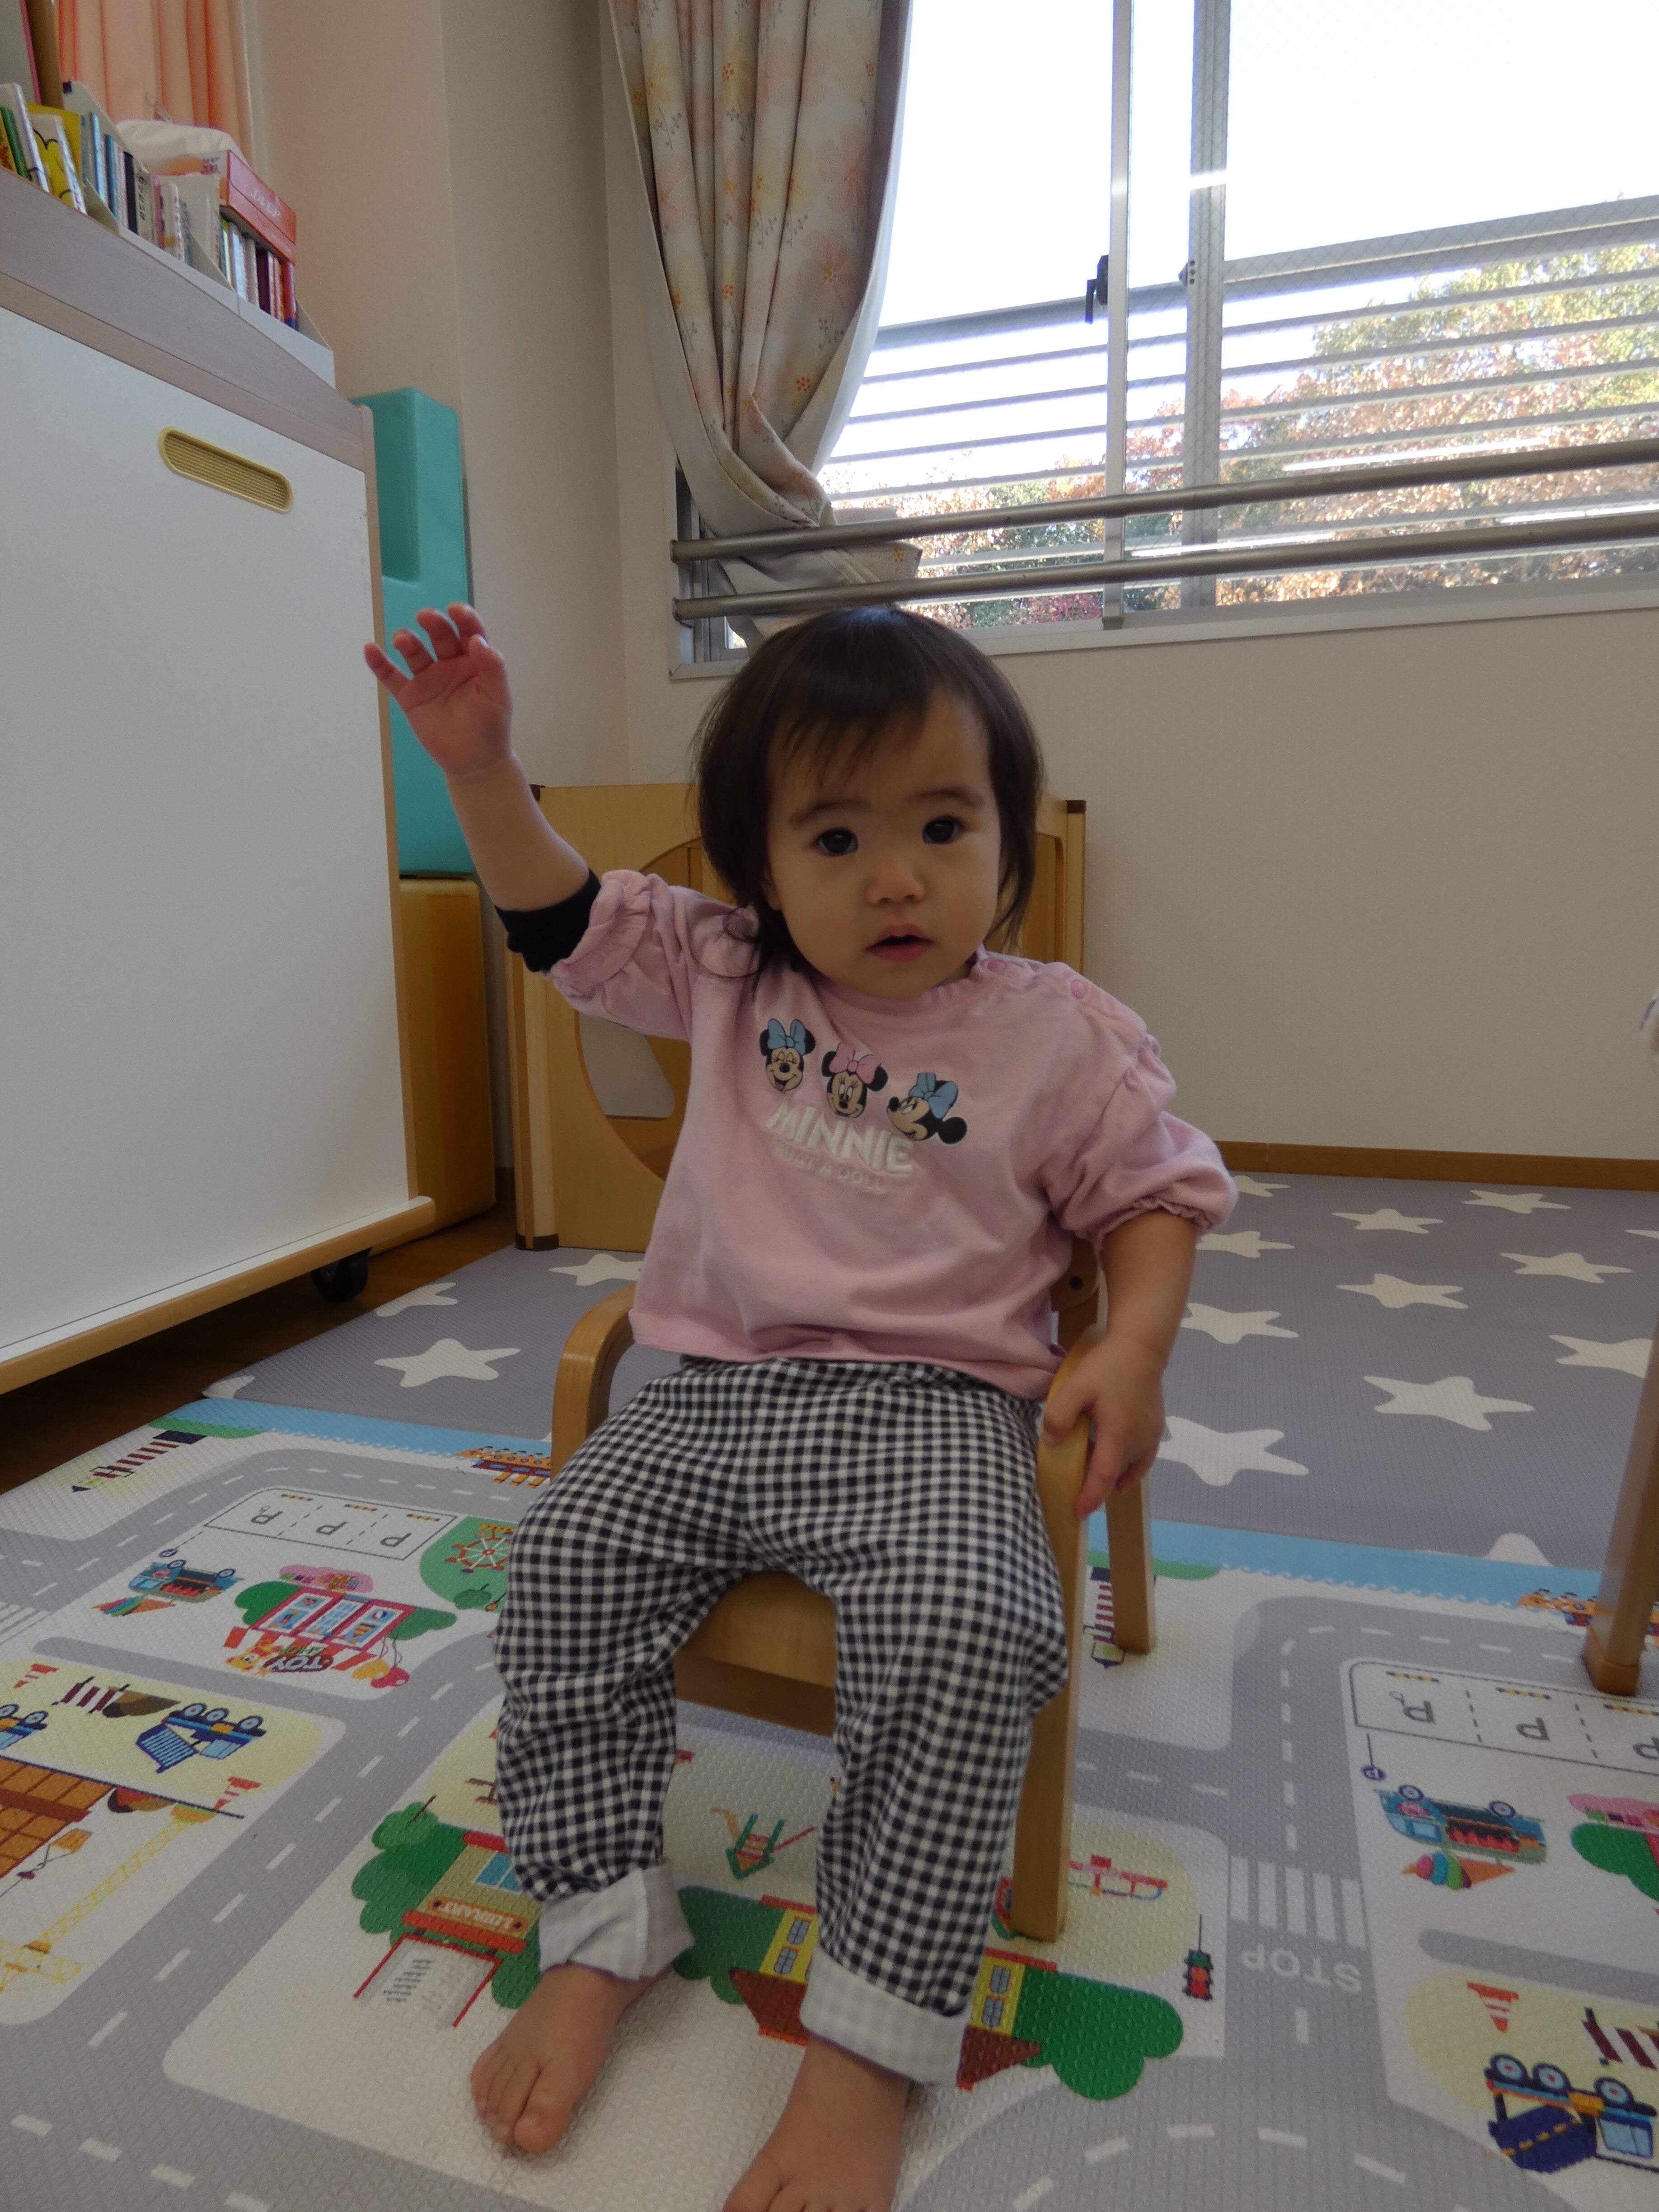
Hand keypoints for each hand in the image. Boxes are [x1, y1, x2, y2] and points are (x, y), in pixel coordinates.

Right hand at [363, 603, 511, 781]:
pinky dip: (379, 664)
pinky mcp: (410, 696)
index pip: (469, 631)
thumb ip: (492, 667)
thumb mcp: (498, 695)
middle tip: (425, 617)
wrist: (475, 763)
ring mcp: (428, 678)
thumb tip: (479, 641)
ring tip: (402, 640)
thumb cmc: (491, 726)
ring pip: (415, 652)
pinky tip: (370, 650)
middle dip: (433, 624)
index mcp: (474, 659)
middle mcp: (449, 663)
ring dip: (407, 642)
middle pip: (440, 635)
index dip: (463, 618)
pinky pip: (392, 677)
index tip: (456, 611)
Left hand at [1042, 1332, 1168, 1520]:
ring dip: (1112, 1477)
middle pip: (1116, 1474)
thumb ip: (1060, 1415)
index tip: (1078, 1513)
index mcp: (1118, 1434)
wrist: (1141, 1347)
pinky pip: (1144, 1459)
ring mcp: (1151, 1435)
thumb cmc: (1107, 1366)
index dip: (1091, 1497)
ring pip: (1130, 1467)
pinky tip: (1123, 1478)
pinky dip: (1132, 1471)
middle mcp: (1139, 1440)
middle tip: (1077, 1498)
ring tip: (1093, 1483)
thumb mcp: (1076, 1386)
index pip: (1104, 1476)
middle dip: (1097, 1489)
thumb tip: (1051, 1442)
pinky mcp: (1156, 1427)